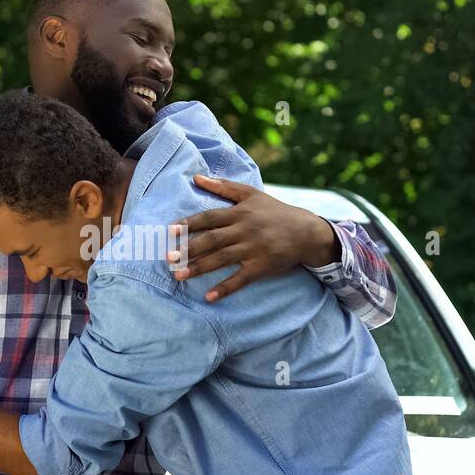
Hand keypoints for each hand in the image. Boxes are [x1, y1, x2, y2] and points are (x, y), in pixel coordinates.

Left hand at [166, 175, 339, 301]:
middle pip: (213, 239)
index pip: (210, 217)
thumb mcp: (251, 194)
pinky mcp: (262, 266)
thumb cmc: (274, 212)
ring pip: (222, 259)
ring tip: (179, 276)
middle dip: (189, 248)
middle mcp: (245, 230)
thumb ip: (223, 187)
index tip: (170, 230)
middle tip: (168, 257)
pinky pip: (241, 279)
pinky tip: (209, 297)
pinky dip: (225, 288)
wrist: (306, 232)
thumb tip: (196, 178)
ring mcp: (254, 249)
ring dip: (200, 268)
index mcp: (240, 213)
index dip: (190, 223)